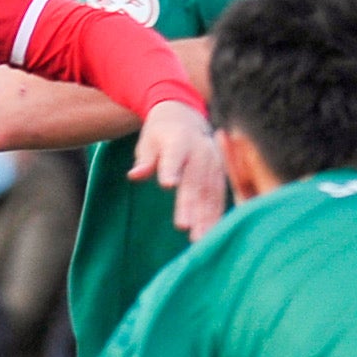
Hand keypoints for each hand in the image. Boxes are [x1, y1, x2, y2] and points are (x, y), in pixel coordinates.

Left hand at [131, 101, 228, 237]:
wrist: (187, 118)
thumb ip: (144, 160)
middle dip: (190, 204)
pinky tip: (213, 233)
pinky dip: (216, 215)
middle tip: (184, 227)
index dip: (171, 170)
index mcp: (179, 141)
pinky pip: (220, 196)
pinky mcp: (222, 174)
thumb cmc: (161, 136)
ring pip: (210, 191)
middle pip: (194, 180)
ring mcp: (215, 162)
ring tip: (200, 238)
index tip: (167, 185)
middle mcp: (200, 151)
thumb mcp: (148, 143)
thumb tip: (135, 175)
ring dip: (206, 216)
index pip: (174, 157)